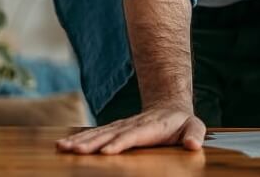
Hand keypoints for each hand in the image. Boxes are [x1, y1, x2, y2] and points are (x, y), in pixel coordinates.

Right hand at [55, 102, 204, 154]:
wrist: (170, 108)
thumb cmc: (183, 123)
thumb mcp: (195, 126)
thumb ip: (196, 134)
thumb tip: (193, 144)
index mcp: (152, 126)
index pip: (134, 135)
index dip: (121, 142)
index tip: (106, 151)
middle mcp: (134, 124)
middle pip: (111, 134)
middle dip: (93, 143)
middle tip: (75, 151)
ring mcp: (122, 126)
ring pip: (100, 133)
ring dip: (81, 141)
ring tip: (63, 147)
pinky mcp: (115, 129)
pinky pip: (96, 134)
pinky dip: (80, 139)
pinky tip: (64, 145)